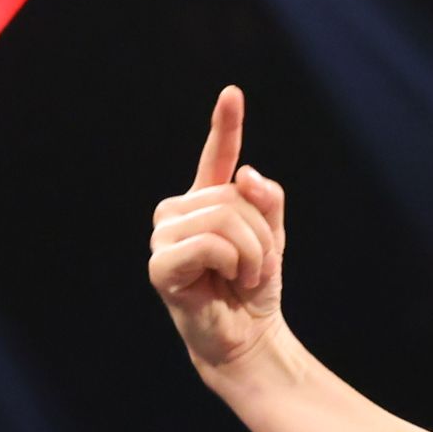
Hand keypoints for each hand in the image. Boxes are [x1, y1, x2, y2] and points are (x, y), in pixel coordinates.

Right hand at [148, 86, 287, 376]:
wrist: (247, 336)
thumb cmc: (254, 287)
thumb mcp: (272, 236)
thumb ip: (266, 199)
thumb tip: (245, 174)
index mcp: (206, 202)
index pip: (217, 157)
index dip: (225, 125)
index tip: (232, 94)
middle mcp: (178, 212)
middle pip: (232, 196)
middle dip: (260, 234)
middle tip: (254, 266)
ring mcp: (164, 237)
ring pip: (223, 218)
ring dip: (250, 252)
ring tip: (242, 276)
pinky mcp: (160, 266)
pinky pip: (210, 244)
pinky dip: (233, 263)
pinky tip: (227, 282)